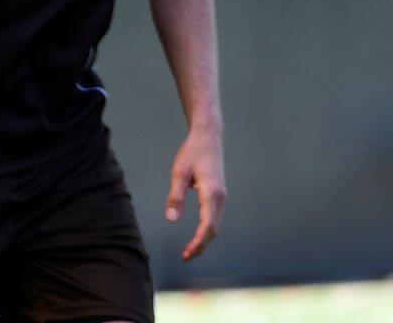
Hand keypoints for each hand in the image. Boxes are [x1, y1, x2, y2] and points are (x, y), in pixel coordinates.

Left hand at [165, 125, 225, 261]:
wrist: (208, 135)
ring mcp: (222, 196)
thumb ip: (176, 196)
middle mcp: (220, 197)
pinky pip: (215, 217)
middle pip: (214, 229)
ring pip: (216, 224)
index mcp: (211, 193)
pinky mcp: (219, 193)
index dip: (198, 242)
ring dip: (205, 239)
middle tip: (186, 256)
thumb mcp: (179, 172)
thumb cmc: (192, 151)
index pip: (207, 226)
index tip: (186, 253)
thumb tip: (171, 219)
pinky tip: (198, 234)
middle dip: (201, 245)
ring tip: (190, 250)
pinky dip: (207, 229)